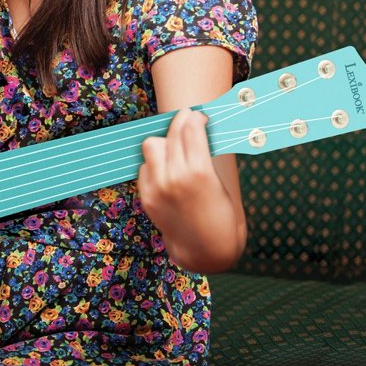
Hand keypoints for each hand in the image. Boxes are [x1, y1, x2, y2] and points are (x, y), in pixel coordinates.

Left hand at [137, 108, 238, 270]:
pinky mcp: (146, 197)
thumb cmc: (221, 215)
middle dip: (180, 124)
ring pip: (152, 145)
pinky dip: (154, 164)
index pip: (191, 130)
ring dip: (164, 143)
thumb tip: (193, 128)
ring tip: (175, 150)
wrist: (206, 249)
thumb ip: (202, 156)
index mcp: (199, 173)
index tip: (197, 115)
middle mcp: (174, 178)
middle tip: (186, 122)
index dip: (194, 118)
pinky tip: (167, 171)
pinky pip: (144, 167)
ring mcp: (157, 188)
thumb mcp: (218, 182)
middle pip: (171, 134)